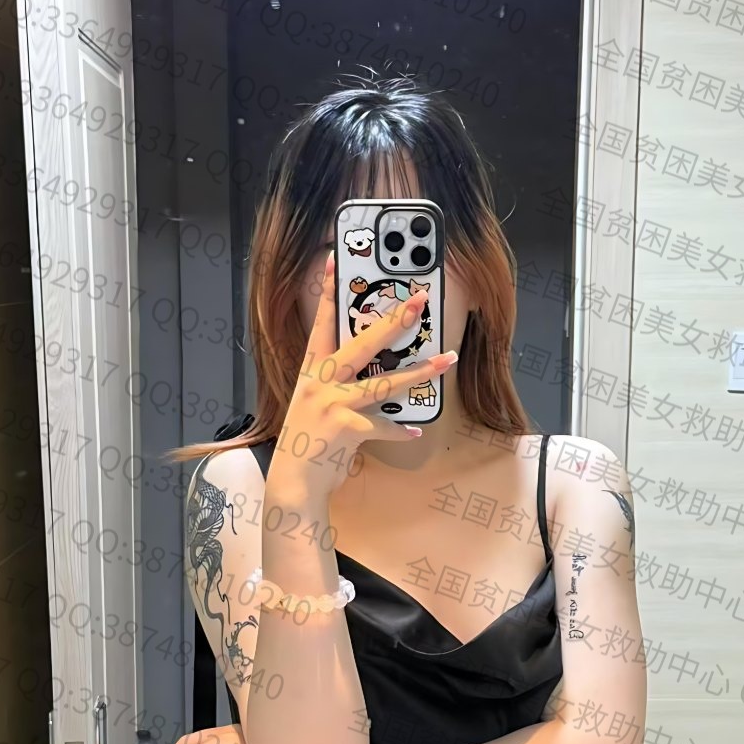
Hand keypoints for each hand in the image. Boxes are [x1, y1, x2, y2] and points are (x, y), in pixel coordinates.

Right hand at [271, 251, 458, 501]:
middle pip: (362, 344)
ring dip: (421, 371)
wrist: (294, 483)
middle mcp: (320, 382)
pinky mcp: (345, 427)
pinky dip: (401, 430)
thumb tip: (376, 377)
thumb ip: (340, 388)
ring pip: (384, 381)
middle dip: (393, 321)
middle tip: (418, 303)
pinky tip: (415, 430)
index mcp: (311, 373)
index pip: (321, 325)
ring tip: (448, 360)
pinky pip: (384, 425)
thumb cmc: (309, 445)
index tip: (335, 261)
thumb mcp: (316, 408)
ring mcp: (332, 403)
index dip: (328, 293)